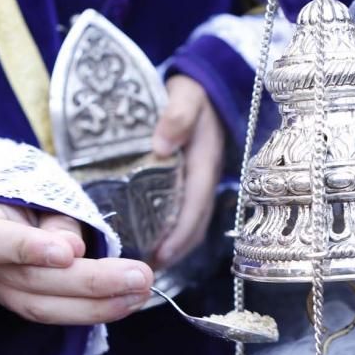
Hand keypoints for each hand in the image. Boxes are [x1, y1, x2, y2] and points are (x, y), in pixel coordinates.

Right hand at [0, 202, 153, 324]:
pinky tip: (129, 301)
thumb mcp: (37, 194)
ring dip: (101, 304)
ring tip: (142, 291)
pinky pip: (58, 314)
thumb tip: (73, 249)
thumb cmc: (23, 199)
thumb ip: (55, 220)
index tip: (69, 251)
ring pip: (46, 307)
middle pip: (33, 281)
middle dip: (92, 282)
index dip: (28, 248)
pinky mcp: (24, 305)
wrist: (4, 216)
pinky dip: (97, 310)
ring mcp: (1, 291)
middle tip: (139, 276)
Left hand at [151, 75, 224, 269]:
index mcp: (205, 162)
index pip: (195, 207)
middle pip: (196, 224)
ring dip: (175, 246)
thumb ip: (176, 116)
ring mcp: (201, 182)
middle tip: (147, 271)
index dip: (180, 234)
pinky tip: (153, 241)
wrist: (205, 83)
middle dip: (176, 251)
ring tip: (148, 264)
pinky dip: (173, 232)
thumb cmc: (192, 91)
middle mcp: (207, 178)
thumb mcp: (185, 95)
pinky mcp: (193, 181)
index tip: (161, 255)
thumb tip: (162, 146)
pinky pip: (186, 213)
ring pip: (193, 223)